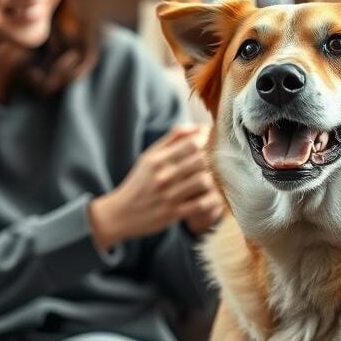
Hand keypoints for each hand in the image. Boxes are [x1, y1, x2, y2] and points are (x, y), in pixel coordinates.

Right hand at [89, 124, 223, 249]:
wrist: (120, 214)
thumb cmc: (139, 182)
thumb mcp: (149, 156)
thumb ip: (172, 139)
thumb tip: (198, 127)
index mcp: (157, 160)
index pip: (191, 144)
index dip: (208, 141)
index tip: (213, 144)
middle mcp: (163, 176)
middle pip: (201, 160)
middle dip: (214, 159)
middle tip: (221, 160)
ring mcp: (169, 196)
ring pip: (204, 181)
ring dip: (215, 178)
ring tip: (218, 177)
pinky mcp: (174, 213)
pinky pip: (201, 205)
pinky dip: (212, 199)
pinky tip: (214, 195)